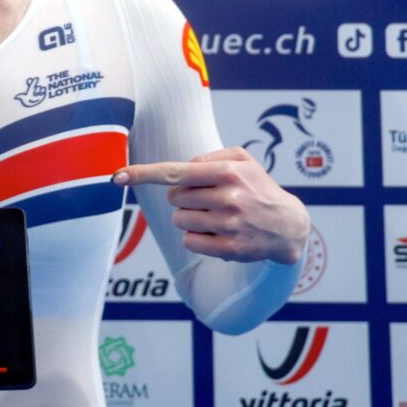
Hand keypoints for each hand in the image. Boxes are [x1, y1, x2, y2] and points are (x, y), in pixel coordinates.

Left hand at [113, 148, 309, 264]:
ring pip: (180, 220)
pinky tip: (217, 233)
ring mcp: (229, 225)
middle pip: (174, 198)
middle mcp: (229, 197)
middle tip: (208, 198)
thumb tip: (180, 170)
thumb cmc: (258, 187)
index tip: (118, 176)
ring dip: (190, 218)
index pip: (176, 172)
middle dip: (183, 197)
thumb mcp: (242, 160)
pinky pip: (190, 242)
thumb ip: (209, 157)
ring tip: (215, 216)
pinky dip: (197, 237)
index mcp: (228, 172)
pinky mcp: (229, 249)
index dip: (143, 174)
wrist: (288, 225)